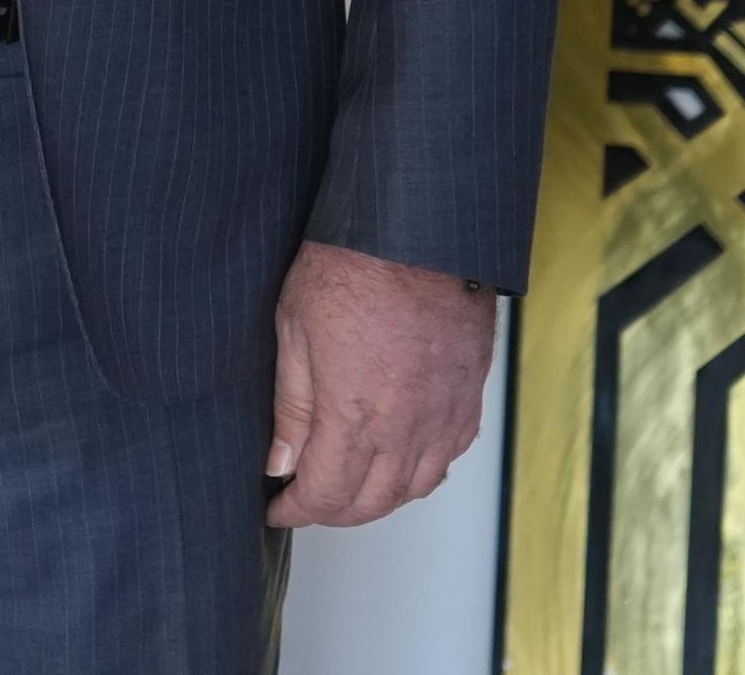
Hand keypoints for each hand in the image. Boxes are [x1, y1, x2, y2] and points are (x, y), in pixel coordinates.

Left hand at [265, 242, 495, 526]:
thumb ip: (291, 406)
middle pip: (370, 502)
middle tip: (305, 502)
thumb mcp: (294, 330)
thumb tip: (280, 463)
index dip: (296, 510)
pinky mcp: (468, 401)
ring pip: (412, 489)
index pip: (325, 493)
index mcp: (353, 414)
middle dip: (332, 512)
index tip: (276, 508)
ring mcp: (442, 417)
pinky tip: (396, 464)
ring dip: (376, 501)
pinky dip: (417, 475)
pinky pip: (445, 460)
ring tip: (346, 489)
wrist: (419, 233)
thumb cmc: (350, 268)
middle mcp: (404, 428)